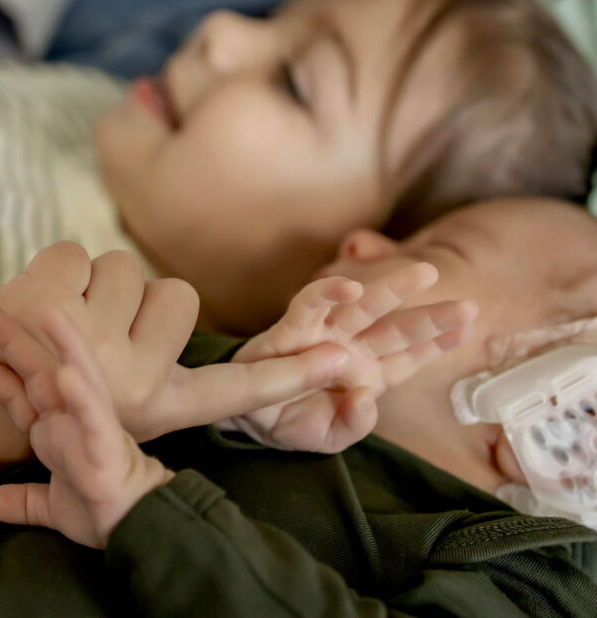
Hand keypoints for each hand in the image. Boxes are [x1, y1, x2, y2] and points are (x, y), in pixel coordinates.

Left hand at [0, 249, 358, 440]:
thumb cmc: (27, 408)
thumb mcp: (100, 405)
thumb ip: (144, 372)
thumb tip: (181, 345)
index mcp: (155, 408)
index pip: (237, 390)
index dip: (291, 376)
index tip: (342, 359)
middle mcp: (137, 384)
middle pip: (175, 293)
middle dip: (128, 298)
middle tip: (81, 331)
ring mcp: (94, 348)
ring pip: (120, 265)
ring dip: (78, 285)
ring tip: (40, 326)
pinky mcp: (51, 314)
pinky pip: (67, 253)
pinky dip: (37, 271)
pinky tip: (11, 311)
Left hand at [0, 307, 173, 549]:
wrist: (139, 529)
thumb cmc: (101, 510)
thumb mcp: (51, 505)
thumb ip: (22, 499)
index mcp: (56, 428)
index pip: (19, 392)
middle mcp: (73, 418)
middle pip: (41, 370)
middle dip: (15, 339)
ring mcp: (93, 426)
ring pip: (78, 376)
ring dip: (64, 344)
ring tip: (49, 311)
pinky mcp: (108, 446)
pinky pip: (94, 417)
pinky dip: (81, 396)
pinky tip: (67, 375)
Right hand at [225, 263, 477, 451]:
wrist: (243, 416)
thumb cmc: (290, 421)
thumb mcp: (329, 437)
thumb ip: (353, 424)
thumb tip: (365, 396)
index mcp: (366, 375)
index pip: (408, 357)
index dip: (437, 343)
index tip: (469, 329)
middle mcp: (350, 349)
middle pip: (396, 329)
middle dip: (431, 317)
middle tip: (468, 306)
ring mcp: (322, 335)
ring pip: (362, 307)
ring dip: (392, 289)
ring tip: (425, 273)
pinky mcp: (291, 329)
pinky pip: (310, 305)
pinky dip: (328, 292)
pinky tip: (350, 286)